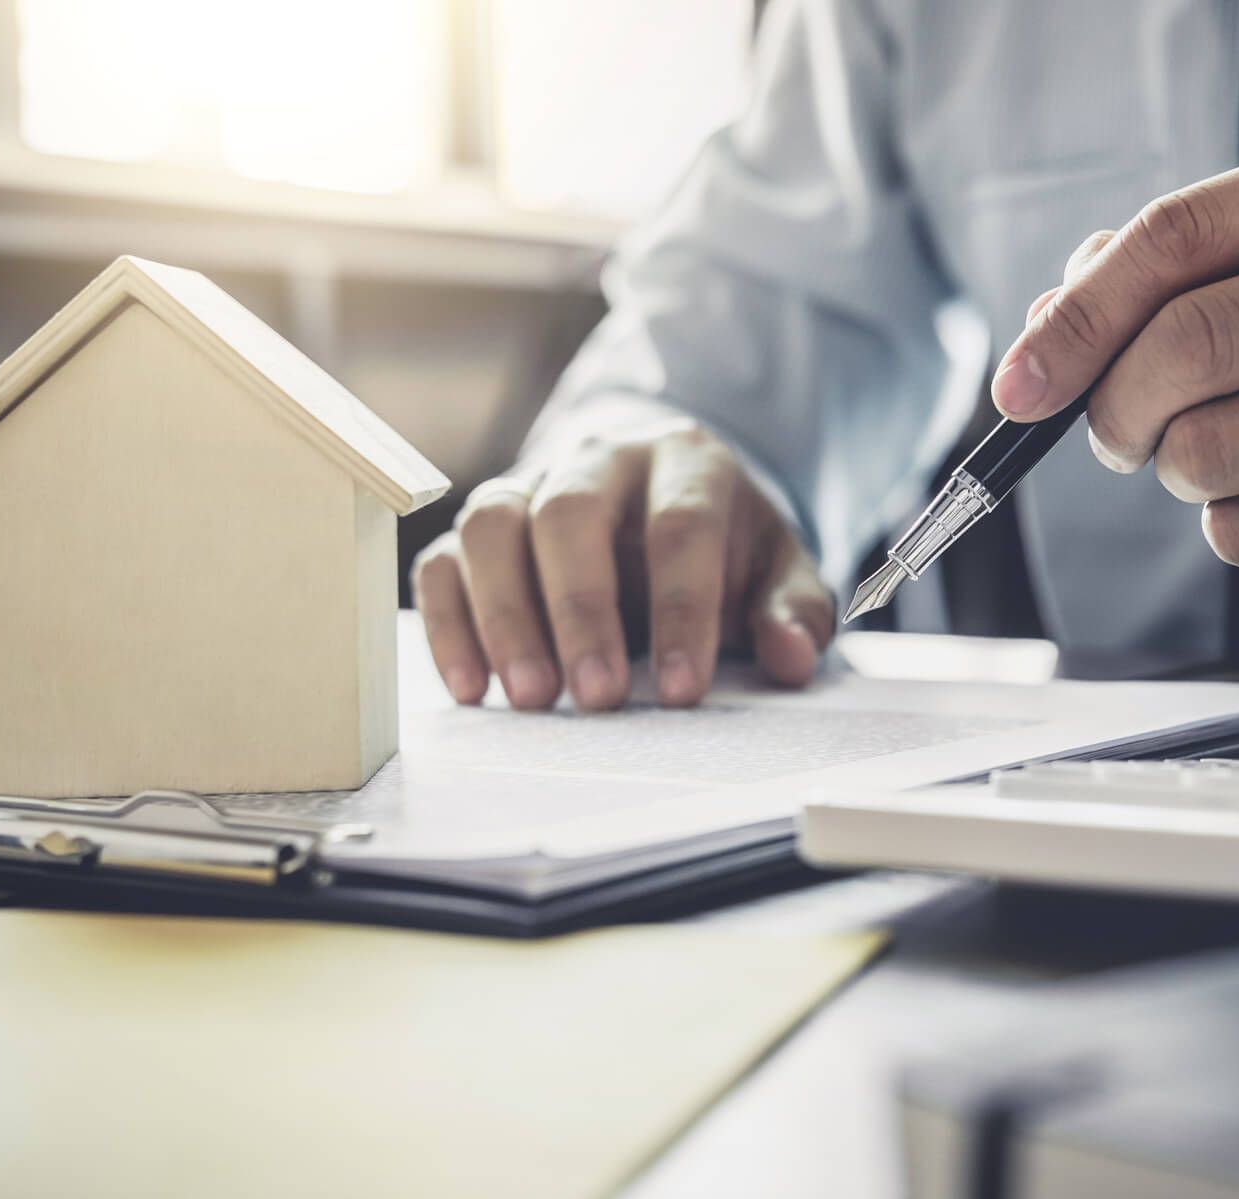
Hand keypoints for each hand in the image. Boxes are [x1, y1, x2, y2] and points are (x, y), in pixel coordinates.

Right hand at [412, 419, 833, 710]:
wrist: (663, 496)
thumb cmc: (722, 546)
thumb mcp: (779, 570)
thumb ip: (793, 611)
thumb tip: (791, 657)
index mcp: (687, 463)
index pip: (681, 526)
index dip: (681, 610)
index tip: (682, 691)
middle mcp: (600, 460)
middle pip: (570, 514)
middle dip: (581, 610)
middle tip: (597, 697)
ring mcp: (531, 484)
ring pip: (493, 525)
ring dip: (505, 615)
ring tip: (531, 698)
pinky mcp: (484, 526)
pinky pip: (445, 561)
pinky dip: (449, 623)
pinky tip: (471, 688)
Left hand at [991, 134, 1238, 593]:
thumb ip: (1167, 277)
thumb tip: (1043, 330)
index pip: (1179, 235)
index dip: (1077, 318)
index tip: (1020, 385)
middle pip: (1189, 344)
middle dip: (1115, 408)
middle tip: (1115, 435)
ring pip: (1210, 448)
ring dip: (1176, 472)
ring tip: (1217, 457)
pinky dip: (1231, 525)